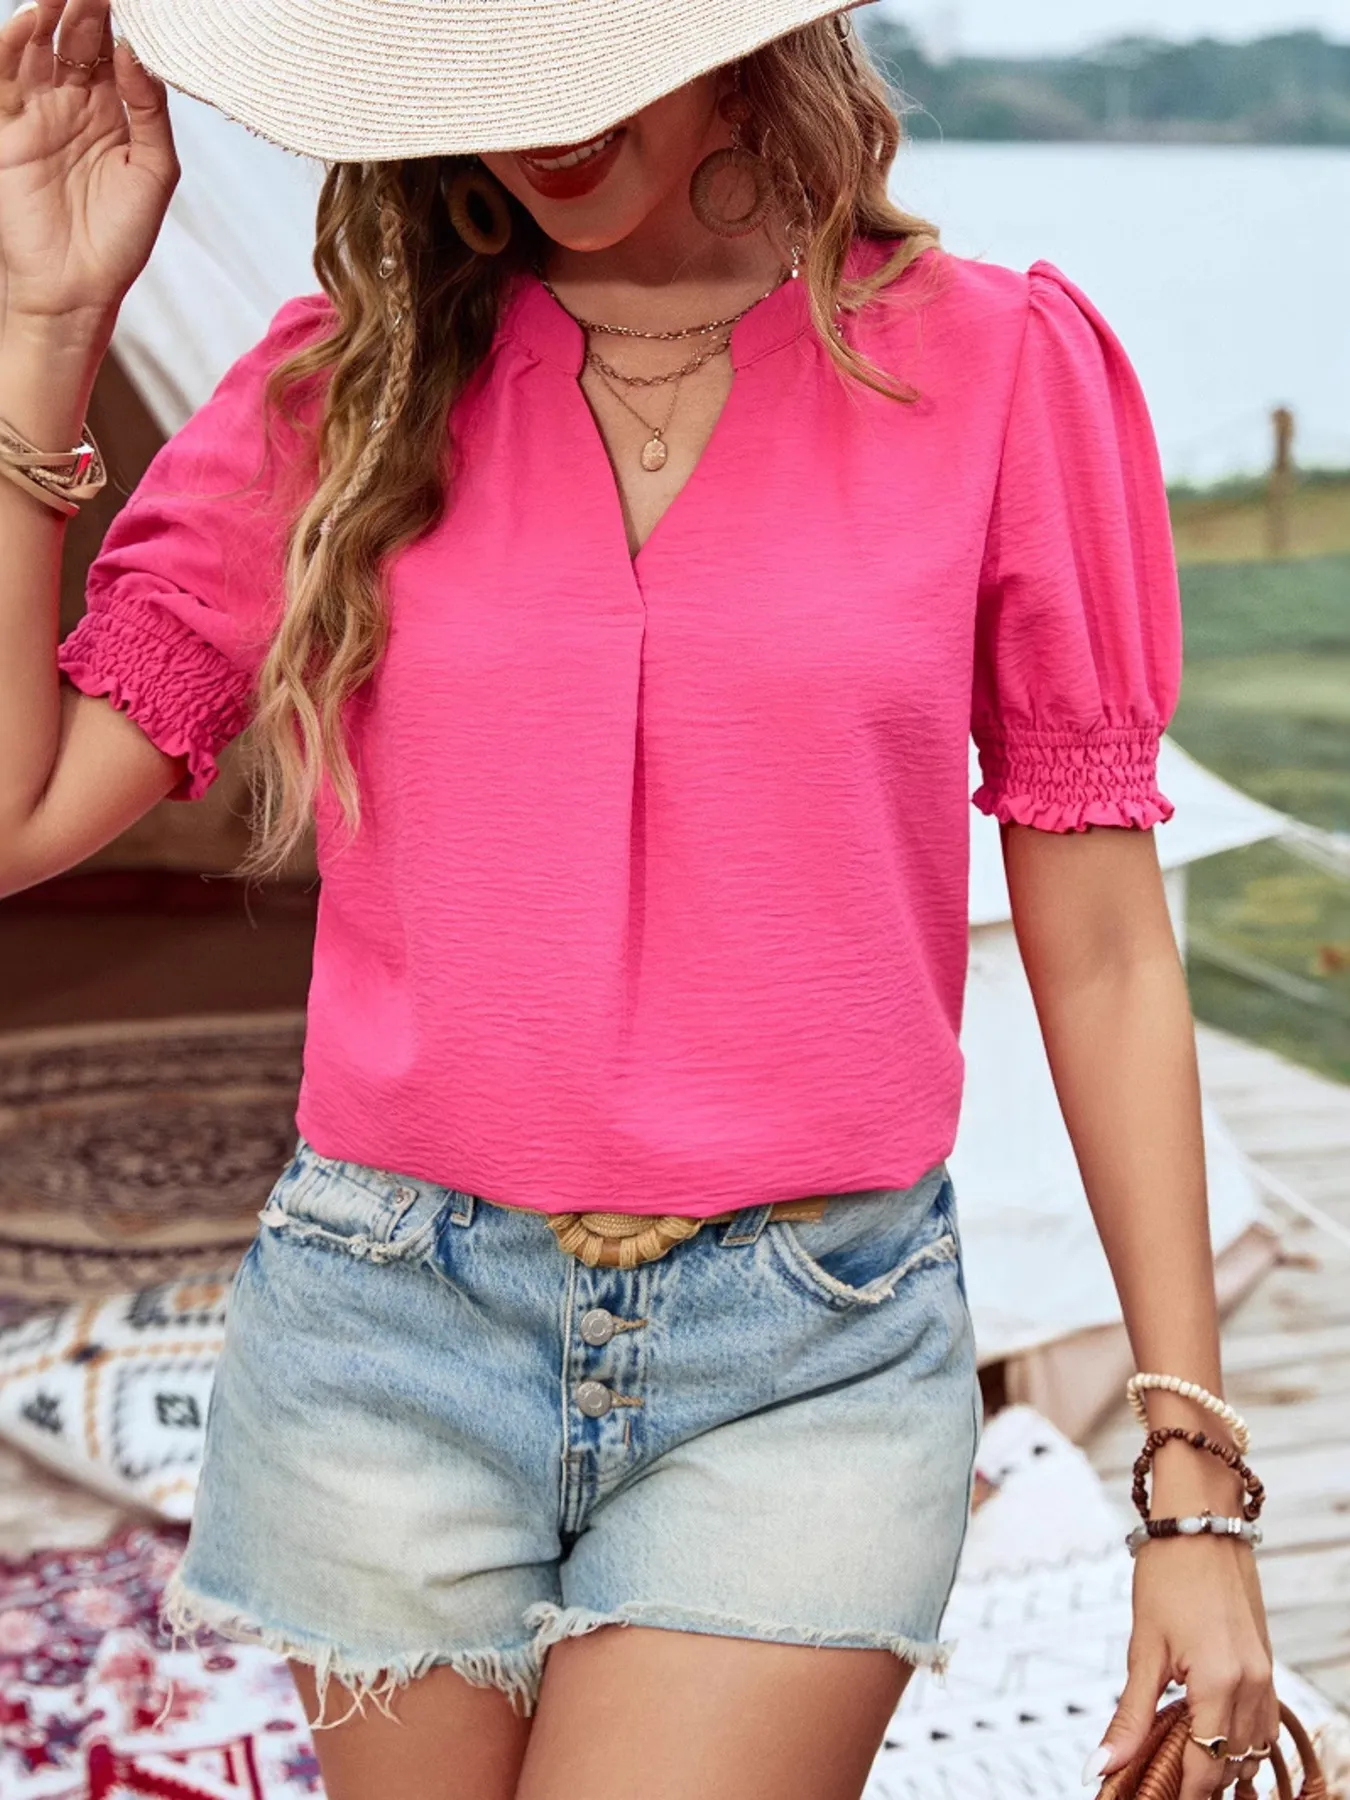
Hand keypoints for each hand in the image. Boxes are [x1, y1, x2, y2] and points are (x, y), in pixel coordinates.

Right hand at [0, 0, 177, 331]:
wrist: (79, 288)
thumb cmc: (122, 238)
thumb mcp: (155, 171)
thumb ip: (150, 110)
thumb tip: (134, 51)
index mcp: (111, 111)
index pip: (111, 48)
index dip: (118, 18)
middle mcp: (72, 104)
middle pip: (74, 38)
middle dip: (84, 4)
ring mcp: (37, 114)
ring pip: (37, 48)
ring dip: (48, 14)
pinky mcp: (7, 131)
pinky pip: (4, 79)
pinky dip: (11, 46)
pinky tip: (29, 20)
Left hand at [1090, 1537, 1279, 1796]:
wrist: (1200, 1523)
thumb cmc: (1168, 1573)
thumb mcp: (1142, 1647)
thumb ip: (1129, 1714)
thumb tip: (1102, 1765)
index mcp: (1220, 1684)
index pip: (1204, 1768)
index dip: (1177, 1793)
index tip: (1147, 1797)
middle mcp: (1252, 1686)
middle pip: (1231, 1765)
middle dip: (1197, 1782)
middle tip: (1156, 1781)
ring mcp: (1265, 1676)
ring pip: (1253, 1750)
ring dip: (1221, 1763)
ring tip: (1178, 1763)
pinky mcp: (1266, 1665)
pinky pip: (1264, 1723)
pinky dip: (1240, 1739)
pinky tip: (1210, 1733)